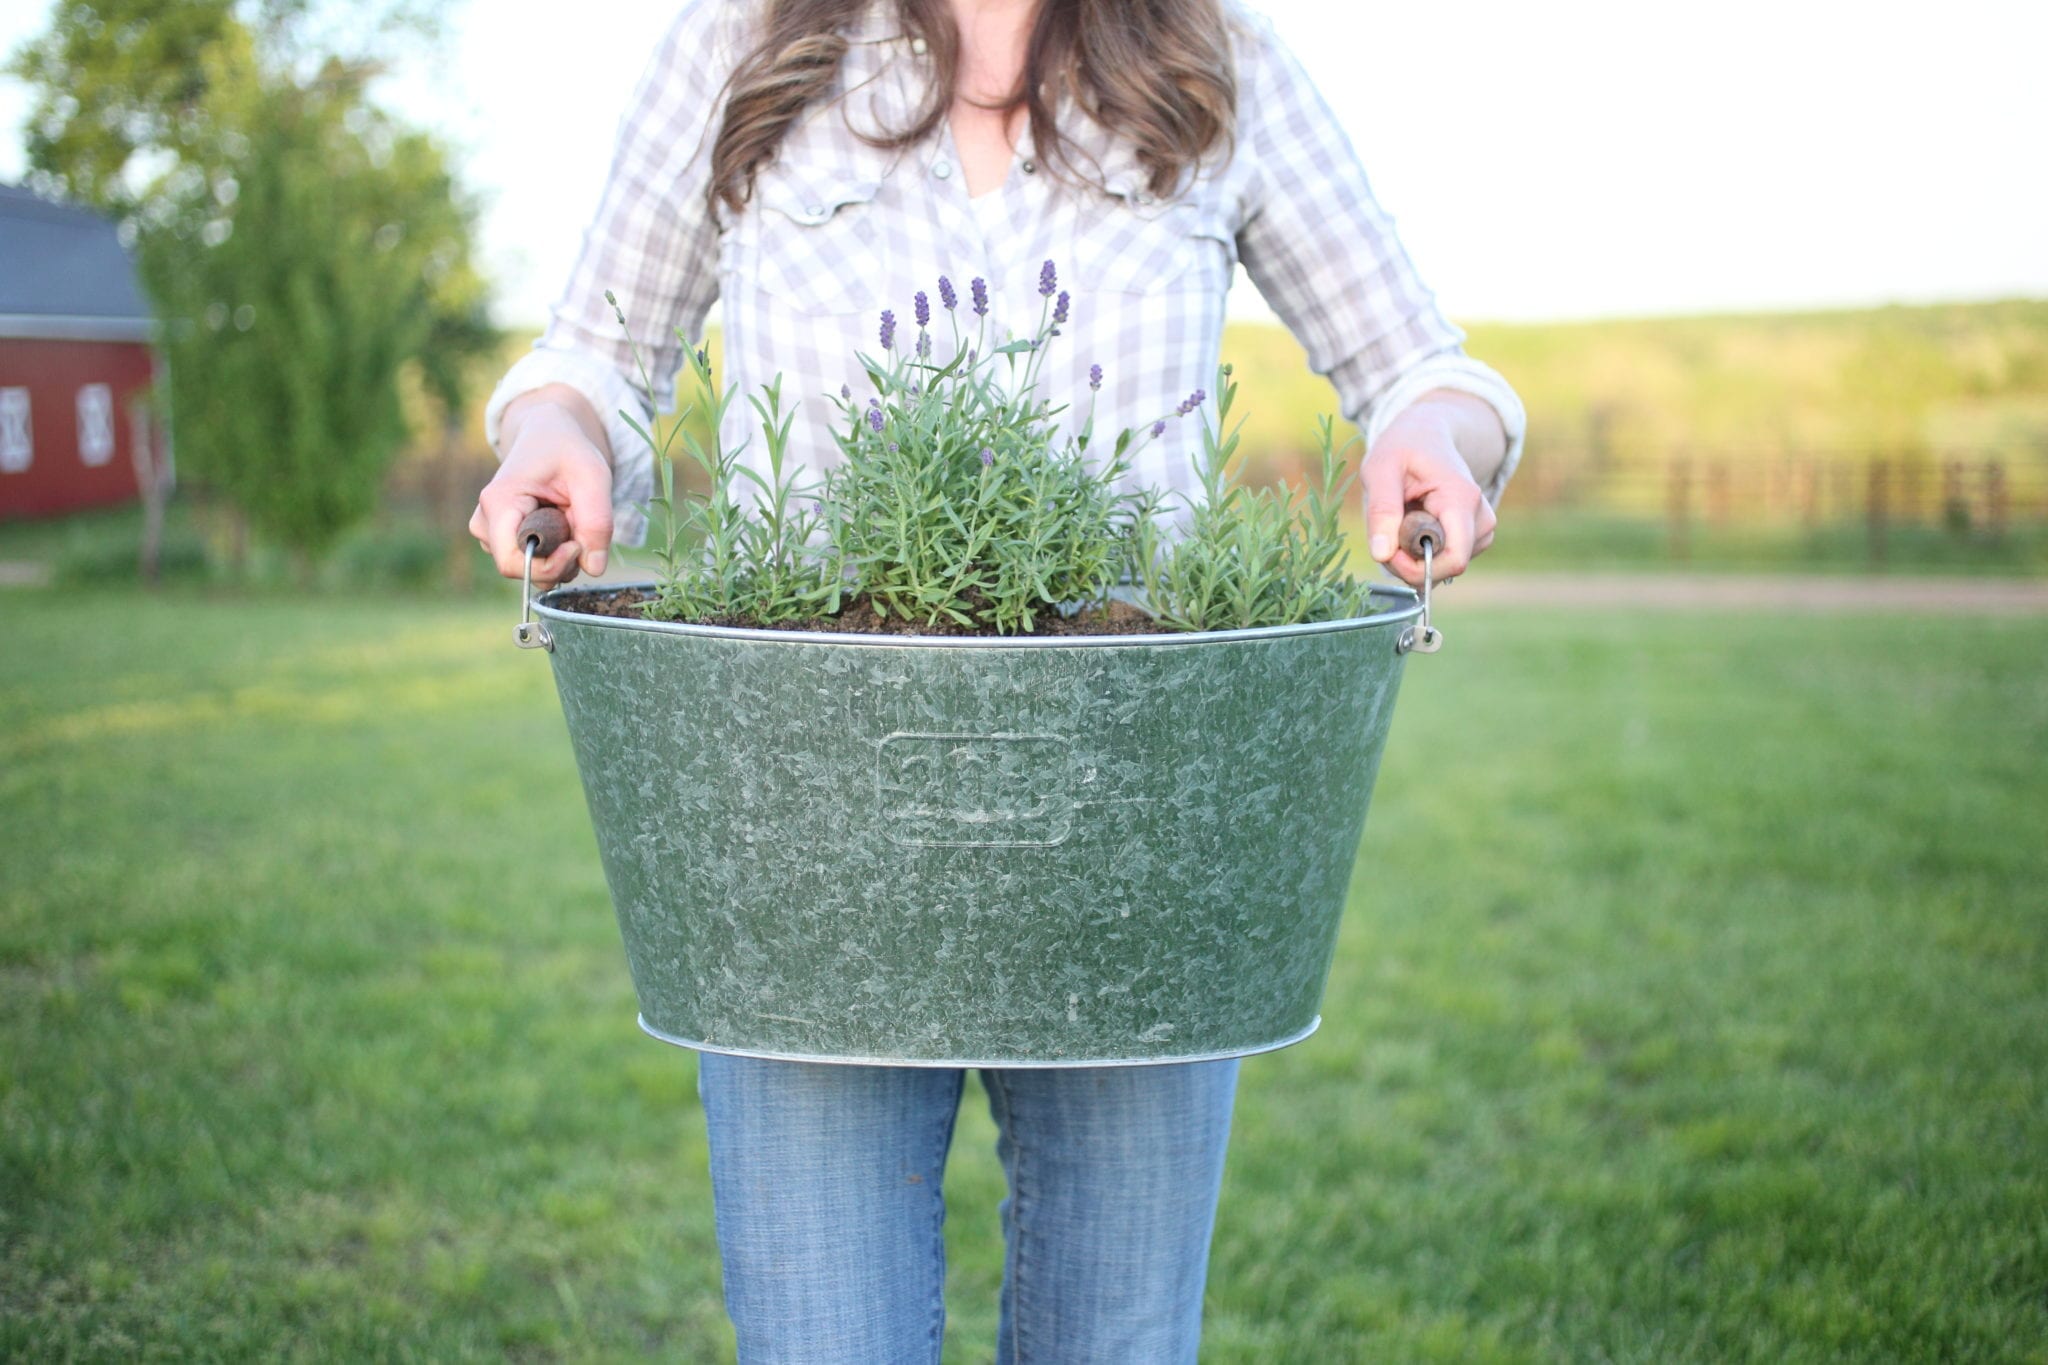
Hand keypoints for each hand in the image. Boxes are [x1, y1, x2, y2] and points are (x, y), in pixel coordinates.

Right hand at [469, 385, 614, 584]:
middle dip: (561, 560)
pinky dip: (555, 552)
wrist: (548, 435)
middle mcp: (484, 522)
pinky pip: (533, 563)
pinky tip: (560, 523)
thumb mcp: (593, 476)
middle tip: (580, 525)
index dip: (549, 565)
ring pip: (531, 570)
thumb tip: (594, 569)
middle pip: (523, 570)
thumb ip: (598, 522)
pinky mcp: (501, 540)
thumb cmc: (567, 450)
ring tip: (569, 517)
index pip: (512, 562)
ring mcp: (489, 533)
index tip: (577, 545)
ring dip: (560, 555)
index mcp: (498, 502)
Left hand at [1361, 391, 1501, 587]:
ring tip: (1402, 519)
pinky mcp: (1475, 536)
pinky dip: (1421, 553)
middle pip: (1447, 567)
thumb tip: (1381, 555)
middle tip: (1386, 531)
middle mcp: (1481, 517)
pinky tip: (1413, 524)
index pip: (1454, 559)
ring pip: (1444, 568)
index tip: (1388, 551)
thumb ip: (1380, 510)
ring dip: (1413, 556)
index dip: (1418, 568)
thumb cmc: (1402, 448)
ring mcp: (1482, 529)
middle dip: (1409, 562)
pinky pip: (1444, 562)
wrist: (1427, 435)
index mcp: (1462, 499)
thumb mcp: (1380, 470)